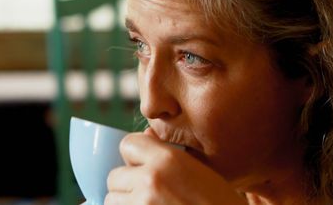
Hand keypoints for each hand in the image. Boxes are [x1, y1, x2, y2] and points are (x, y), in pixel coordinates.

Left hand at [105, 129, 245, 204]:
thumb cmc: (220, 204)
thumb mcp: (204, 171)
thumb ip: (170, 154)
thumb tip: (145, 135)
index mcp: (168, 161)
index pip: (127, 144)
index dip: (135, 156)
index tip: (145, 168)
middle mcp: (151, 181)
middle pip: (115, 176)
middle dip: (127, 185)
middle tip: (149, 195)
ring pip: (111, 200)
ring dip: (125, 203)